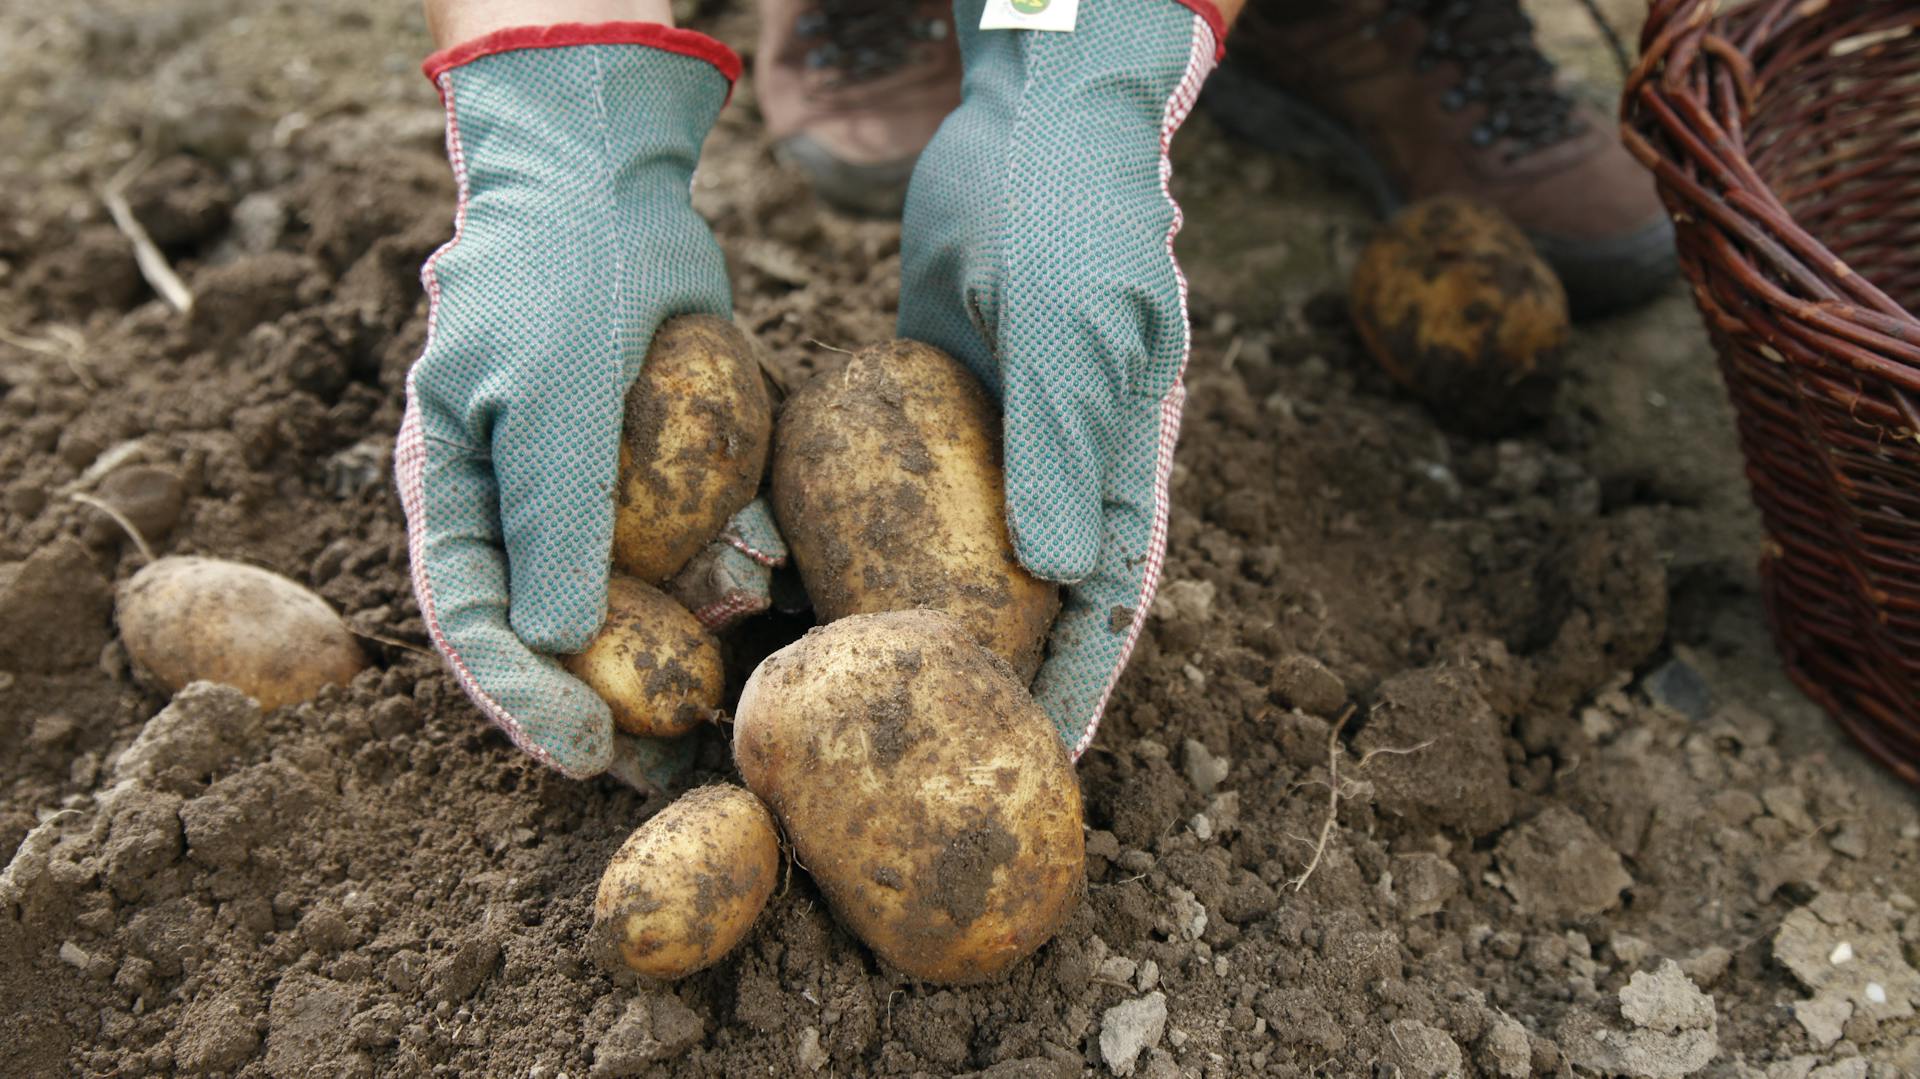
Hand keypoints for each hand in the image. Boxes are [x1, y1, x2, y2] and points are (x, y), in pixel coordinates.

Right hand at [394, 20, 748, 786]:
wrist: (613, 180)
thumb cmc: (563, 275)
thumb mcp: (552, 391)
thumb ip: (553, 512)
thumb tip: (555, 642)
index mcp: (454, 492)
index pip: (473, 621)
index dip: (522, 698)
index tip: (583, 753)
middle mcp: (514, 505)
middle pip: (545, 630)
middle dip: (597, 703)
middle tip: (655, 767)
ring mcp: (585, 491)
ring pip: (621, 601)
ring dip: (665, 660)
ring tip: (713, 726)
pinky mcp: (652, 471)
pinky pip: (681, 544)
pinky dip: (715, 583)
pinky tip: (759, 615)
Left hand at [897, 0, 1227, 756]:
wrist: (1019, 116)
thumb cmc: (1071, 215)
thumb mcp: (1072, 329)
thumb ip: (1064, 447)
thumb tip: (1058, 578)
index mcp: (1119, 459)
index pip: (1111, 598)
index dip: (1082, 684)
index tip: (1044, 764)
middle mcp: (1060, 464)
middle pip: (1037, 597)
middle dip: (998, 677)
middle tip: (939, 757)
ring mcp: (997, 439)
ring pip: (961, 554)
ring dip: (924, 623)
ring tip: (865, 701)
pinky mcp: (936, 405)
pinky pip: (901, 491)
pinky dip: (868, 541)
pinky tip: (813, 589)